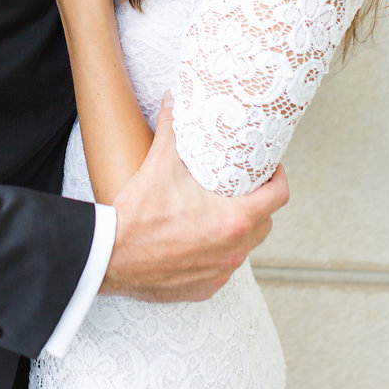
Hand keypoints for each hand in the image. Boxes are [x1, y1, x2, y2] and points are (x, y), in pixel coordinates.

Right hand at [102, 92, 288, 300]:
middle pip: (264, 222)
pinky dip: (217, 254)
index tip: (267, 168)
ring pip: (244, 247)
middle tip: (240, 187)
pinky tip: (199, 241)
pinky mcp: (204, 288)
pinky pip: (222, 268)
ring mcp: (220, 273)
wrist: (109, 257)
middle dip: (257, 203)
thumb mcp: (159, 165)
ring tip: (218, 211)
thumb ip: (172, 129)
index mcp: (233, 220)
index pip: (278, 197)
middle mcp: (234, 250)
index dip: (277, 178)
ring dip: (237, 230)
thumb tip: (173, 101)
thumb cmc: (137, 217)